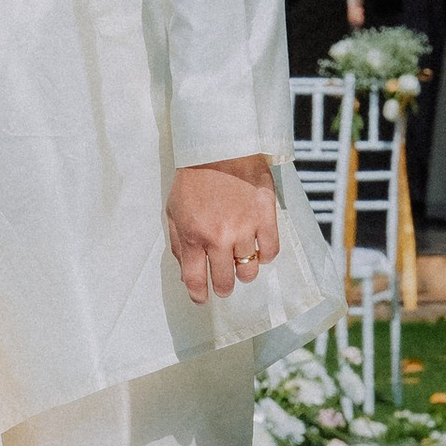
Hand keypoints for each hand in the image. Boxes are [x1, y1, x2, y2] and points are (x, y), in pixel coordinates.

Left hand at [166, 155, 280, 305]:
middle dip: (223, 287)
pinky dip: (265, 255)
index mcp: (193, 236)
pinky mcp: (266, 218)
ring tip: (241, 262)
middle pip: (224, 282)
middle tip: (224, 284)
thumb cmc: (194, 178)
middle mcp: (218, 239)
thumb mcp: (174, 210)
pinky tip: (259, 249)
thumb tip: (186, 272)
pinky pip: (271, 252)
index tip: (202, 299)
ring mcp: (245, 230)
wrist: (221, 147)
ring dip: (243, 271)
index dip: (199, 295)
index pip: (195, 281)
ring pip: (248, 271)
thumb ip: (178, 243)